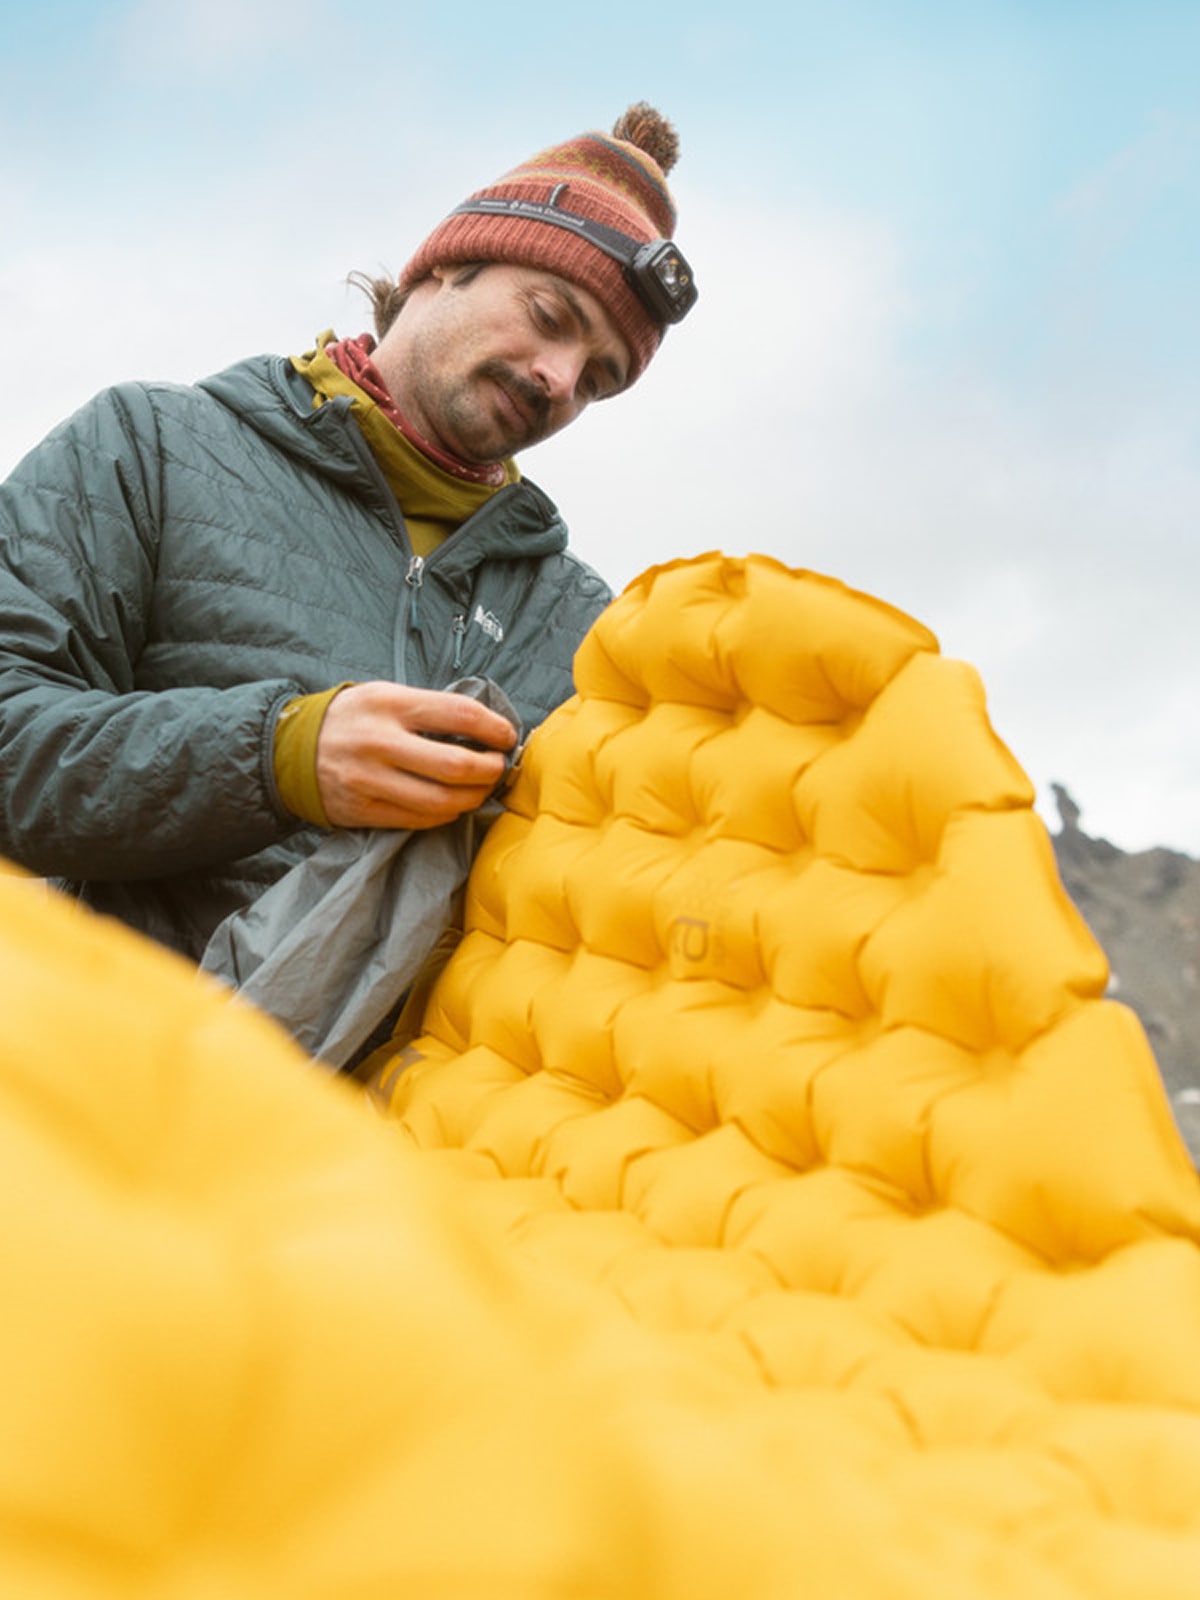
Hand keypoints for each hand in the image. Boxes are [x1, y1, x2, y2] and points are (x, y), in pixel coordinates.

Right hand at [315, 681, 516, 828]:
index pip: (460, 714)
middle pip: (456, 765)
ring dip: (473, 797)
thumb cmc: (352, 718)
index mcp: (390, 704)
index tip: (507, 736)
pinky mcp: (364, 810)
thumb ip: (429, 708)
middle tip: (497, 767)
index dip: (494, 728)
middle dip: (490, 770)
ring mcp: (371, 780)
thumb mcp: (385, 695)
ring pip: (442, 800)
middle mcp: (380, 743)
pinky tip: (452, 803)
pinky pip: (420, 820)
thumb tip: (485, 727)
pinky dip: (446, 813)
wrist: (290, 749)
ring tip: (480, 788)